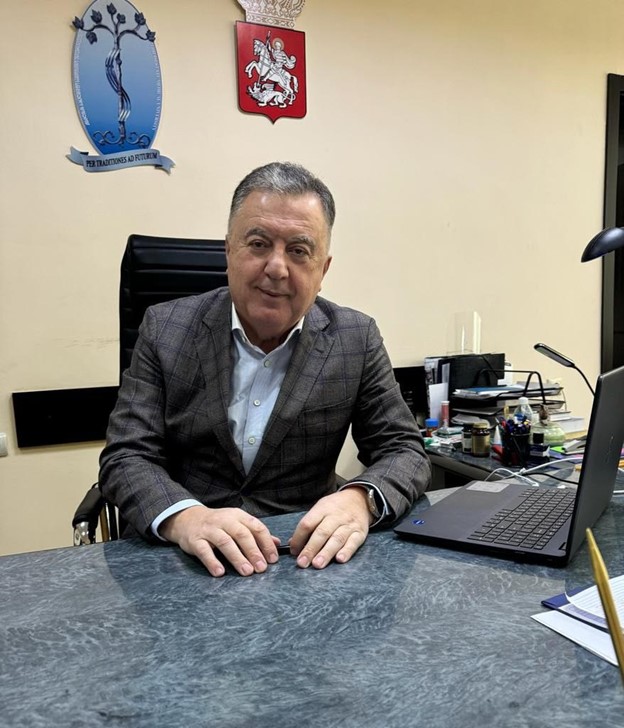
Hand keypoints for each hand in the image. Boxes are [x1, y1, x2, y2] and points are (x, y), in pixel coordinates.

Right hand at [160, 505, 279, 577]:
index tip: (273, 559)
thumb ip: (256, 533)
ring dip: (237, 558)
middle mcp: (224, 520)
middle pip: (242, 535)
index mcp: (238, 516)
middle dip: (254, 552)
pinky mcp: (195, 540)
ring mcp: (209, 530)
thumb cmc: (218, 524)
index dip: (266, 543)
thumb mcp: (237, 523)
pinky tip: (220, 572)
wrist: (188, 519)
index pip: (256, 527)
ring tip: (247, 572)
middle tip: (262, 568)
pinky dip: (212, 562)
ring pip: (225, 542)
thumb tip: (277, 544)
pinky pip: (204, 551)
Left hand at [288, 489, 370, 569]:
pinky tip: (340, 559)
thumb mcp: (320, 509)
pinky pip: (354, 542)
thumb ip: (308, 526)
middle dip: (310, 549)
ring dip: (326, 553)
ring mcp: (349, 525)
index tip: (294, 552)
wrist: (359, 499)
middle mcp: (336, 516)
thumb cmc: (335, 507)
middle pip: (321, 533)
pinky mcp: (360, 533)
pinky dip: (347, 551)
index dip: (298, 538)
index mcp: (322, 509)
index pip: (307, 523)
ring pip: (337, 539)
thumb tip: (293, 544)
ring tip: (317, 564)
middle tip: (302, 563)